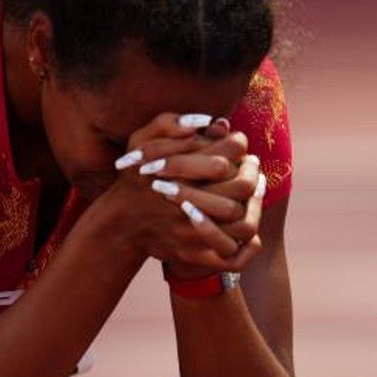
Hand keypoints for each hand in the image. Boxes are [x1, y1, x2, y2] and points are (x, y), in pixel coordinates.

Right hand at [104, 114, 265, 274]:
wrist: (120, 222)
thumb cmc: (134, 178)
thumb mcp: (140, 141)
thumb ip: (167, 123)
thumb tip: (209, 120)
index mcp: (179, 172)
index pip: (229, 151)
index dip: (239, 144)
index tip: (238, 142)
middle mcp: (188, 203)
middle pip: (242, 186)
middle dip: (252, 172)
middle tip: (253, 164)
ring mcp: (192, 233)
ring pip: (243, 224)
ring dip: (256, 207)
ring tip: (255, 191)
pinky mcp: (194, 255)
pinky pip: (231, 257)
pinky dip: (246, 247)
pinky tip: (248, 225)